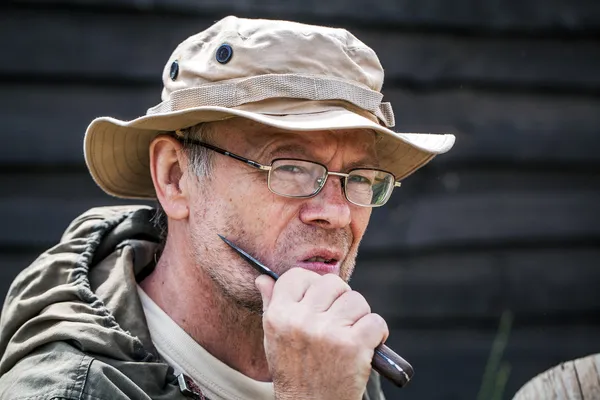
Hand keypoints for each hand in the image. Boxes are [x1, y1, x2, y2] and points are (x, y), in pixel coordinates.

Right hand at [255, 268, 388, 399]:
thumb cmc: (294, 373)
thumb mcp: (273, 339)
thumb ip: (271, 304)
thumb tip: (264, 279)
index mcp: (279, 315)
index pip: (298, 275)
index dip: (312, 284)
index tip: (319, 300)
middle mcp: (301, 320)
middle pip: (332, 283)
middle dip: (340, 299)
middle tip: (337, 320)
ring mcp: (328, 332)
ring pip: (357, 300)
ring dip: (359, 317)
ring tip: (350, 335)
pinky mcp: (353, 346)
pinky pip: (375, 321)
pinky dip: (377, 334)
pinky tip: (366, 346)